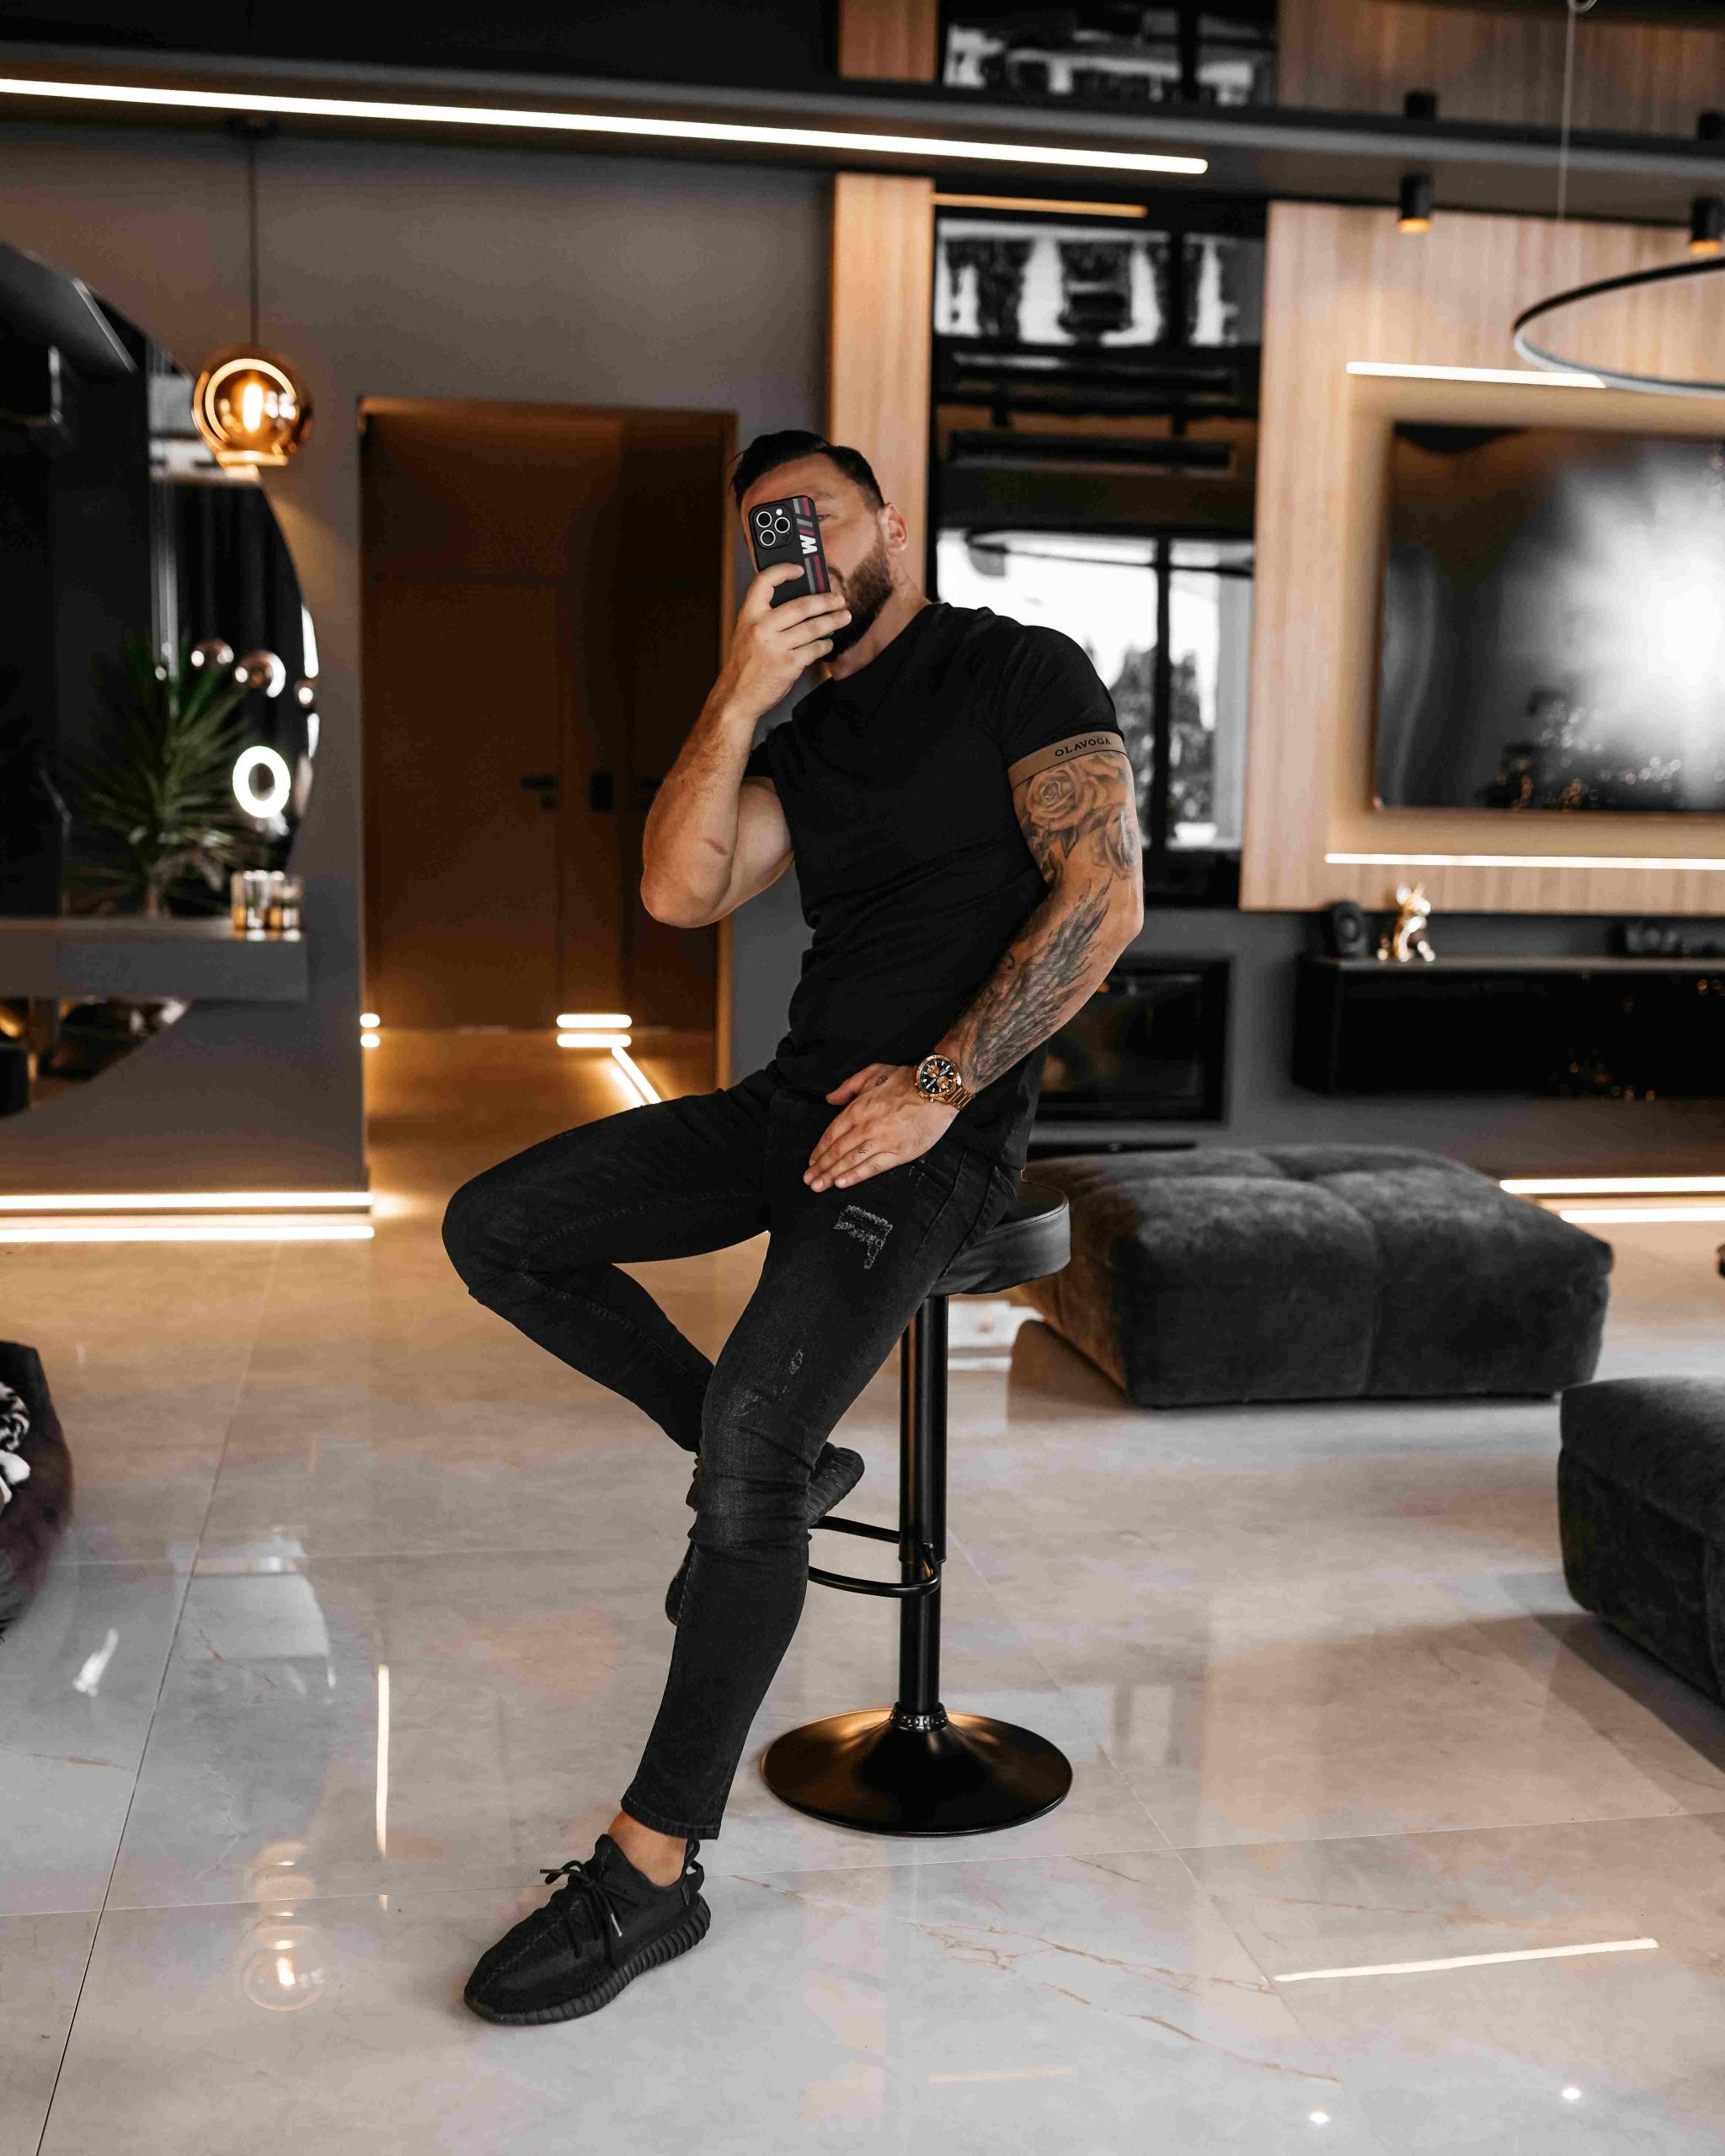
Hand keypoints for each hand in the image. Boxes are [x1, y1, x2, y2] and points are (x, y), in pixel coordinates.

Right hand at [715, 567, 850, 724]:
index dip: (783, 570)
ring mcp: (775, 647)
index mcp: (749, 615)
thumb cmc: (744, 665)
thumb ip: (766, 617)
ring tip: (843, 617)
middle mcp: (761, 628)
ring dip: (833, 622)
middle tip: (839, 600)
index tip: (800, 570)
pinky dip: (824, 645)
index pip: (764, 581)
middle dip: (826, 601)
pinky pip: (814, 650)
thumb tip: (801, 602)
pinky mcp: (788, 665)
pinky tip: (828, 643)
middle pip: (801, 606)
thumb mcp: (746, 633)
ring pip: (813, 628)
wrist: (737, 697)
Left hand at [805, 1064, 953, 1190]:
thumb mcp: (872, 1073)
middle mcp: (866, 1127)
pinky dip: (855, 1177)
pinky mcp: (899, 1153)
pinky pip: (873, 1168)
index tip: (811, 1161)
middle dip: (820, 1168)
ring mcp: (882, 1141)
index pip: (831, 1134)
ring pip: (851, 1162)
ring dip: (832, 1176)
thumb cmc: (905, 1079)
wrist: (936, 1089)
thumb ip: (848, 1087)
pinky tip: (842, 1183)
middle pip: (837, 1152)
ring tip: (819, 1186)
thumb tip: (829, 1099)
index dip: (819, 1150)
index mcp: (858, 1109)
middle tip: (809, 1180)